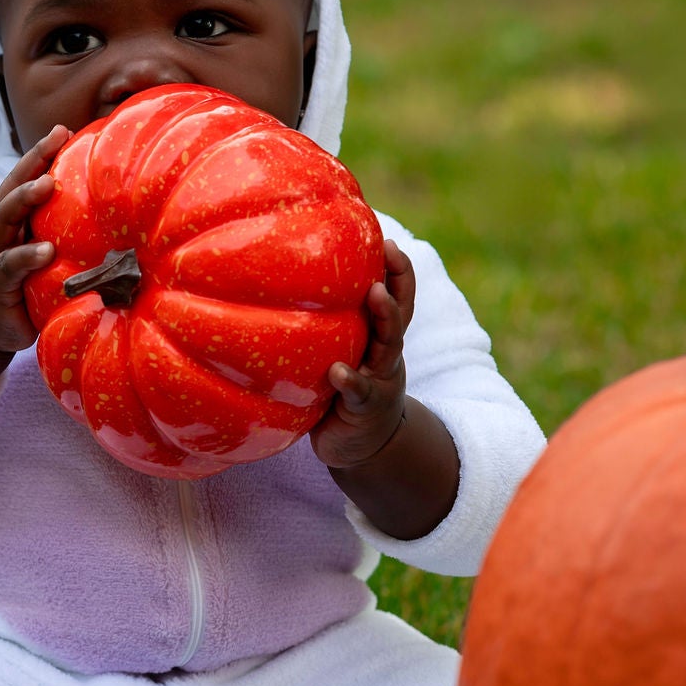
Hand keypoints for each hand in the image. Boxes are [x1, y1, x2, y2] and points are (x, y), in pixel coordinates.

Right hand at [0, 124, 70, 353]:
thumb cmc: (16, 283)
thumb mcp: (34, 252)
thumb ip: (56, 234)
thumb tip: (116, 222)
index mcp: (9, 218)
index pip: (23, 178)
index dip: (41, 153)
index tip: (65, 130)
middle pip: (11, 186)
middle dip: (33, 160)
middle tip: (58, 137)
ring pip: (3, 217)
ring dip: (24, 198)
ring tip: (46, 184)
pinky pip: (8, 265)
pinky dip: (26, 256)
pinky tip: (46, 251)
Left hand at [311, 240, 413, 469]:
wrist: (361, 445)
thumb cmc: (343, 388)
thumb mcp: (342, 353)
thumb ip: (329, 325)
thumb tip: (285, 281)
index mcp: (380, 337)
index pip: (396, 296)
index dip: (397, 269)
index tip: (386, 240)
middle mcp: (386, 353)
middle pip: (400, 313)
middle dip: (397, 282)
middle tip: (389, 254)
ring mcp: (380, 379)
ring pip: (388, 346)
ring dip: (384, 319)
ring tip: (375, 294)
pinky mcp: (365, 407)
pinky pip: (360, 391)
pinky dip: (350, 380)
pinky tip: (338, 372)